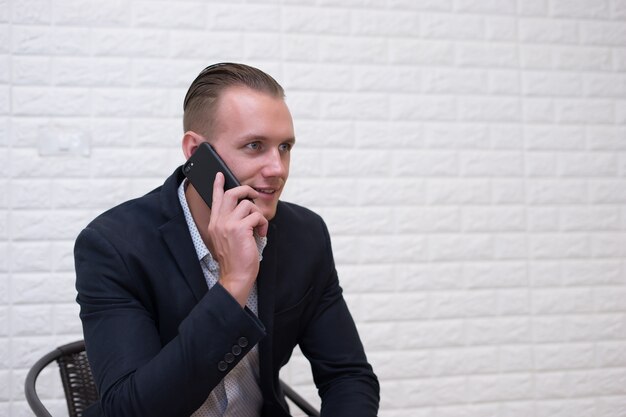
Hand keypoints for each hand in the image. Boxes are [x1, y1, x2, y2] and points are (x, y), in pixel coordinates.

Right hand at [207, 172, 268, 306]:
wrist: (235, 276)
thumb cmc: (235, 259)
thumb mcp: (227, 238)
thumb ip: (231, 224)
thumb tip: (245, 210)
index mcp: (215, 223)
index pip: (215, 199)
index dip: (218, 185)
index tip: (219, 175)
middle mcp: (219, 221)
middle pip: (232, 193)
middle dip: (246, 191)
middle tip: (253, 196)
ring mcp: (228, 224)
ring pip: (248, 204)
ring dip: (258, 214)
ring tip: (259, 227)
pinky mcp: (240, 228)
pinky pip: (257, 216)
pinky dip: (263, 224)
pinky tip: (261, 234)